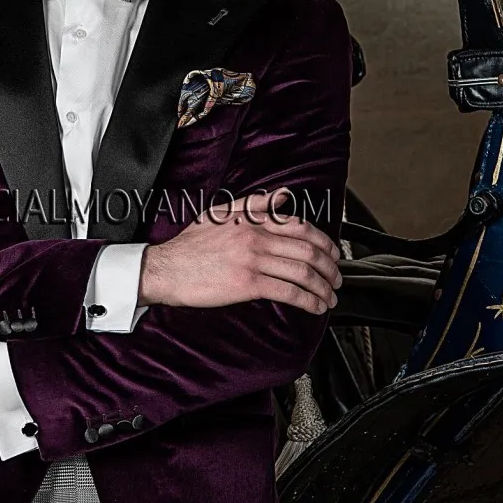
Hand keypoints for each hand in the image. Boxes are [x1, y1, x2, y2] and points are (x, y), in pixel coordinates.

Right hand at [139, 187, 342, 312]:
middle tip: (337, 279)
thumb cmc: (189, 245)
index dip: (324, 242)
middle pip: (308, 250)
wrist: (165, 269)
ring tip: (330, 297)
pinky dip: (308, 300)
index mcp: (253, 221)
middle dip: (330, 267)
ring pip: (302, 272)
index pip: (301, 227)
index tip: (333, 254)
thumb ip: (255, 204)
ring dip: (323, 287)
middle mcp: (257, 238)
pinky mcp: (248, 284)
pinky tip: (315, 307)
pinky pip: (288, 292)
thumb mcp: (220, 214)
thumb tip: (284, 195)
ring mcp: (253, 261)